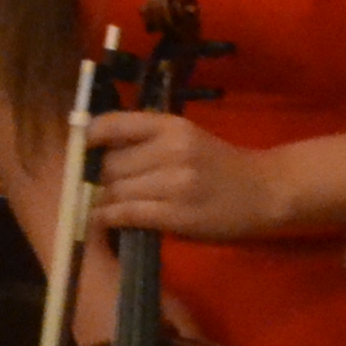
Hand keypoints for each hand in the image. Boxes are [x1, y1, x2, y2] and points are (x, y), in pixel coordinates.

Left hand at [83, 108, 295, 239]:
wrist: (264, 191)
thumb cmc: (220, 165)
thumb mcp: (187, 139)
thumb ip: (147, 141)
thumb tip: (97, 154)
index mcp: (172, 125)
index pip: (114, 124)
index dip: (88, 138)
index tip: (81, 151)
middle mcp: (172, 148)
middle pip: (109, 163)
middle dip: (97, 178)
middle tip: (94, 188)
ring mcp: (175, 182)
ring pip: (115, 191)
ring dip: (102, 201)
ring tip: (100, 207)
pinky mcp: (177, 214)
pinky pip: (128, 214)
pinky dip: (110, 218)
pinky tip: (105, 220)